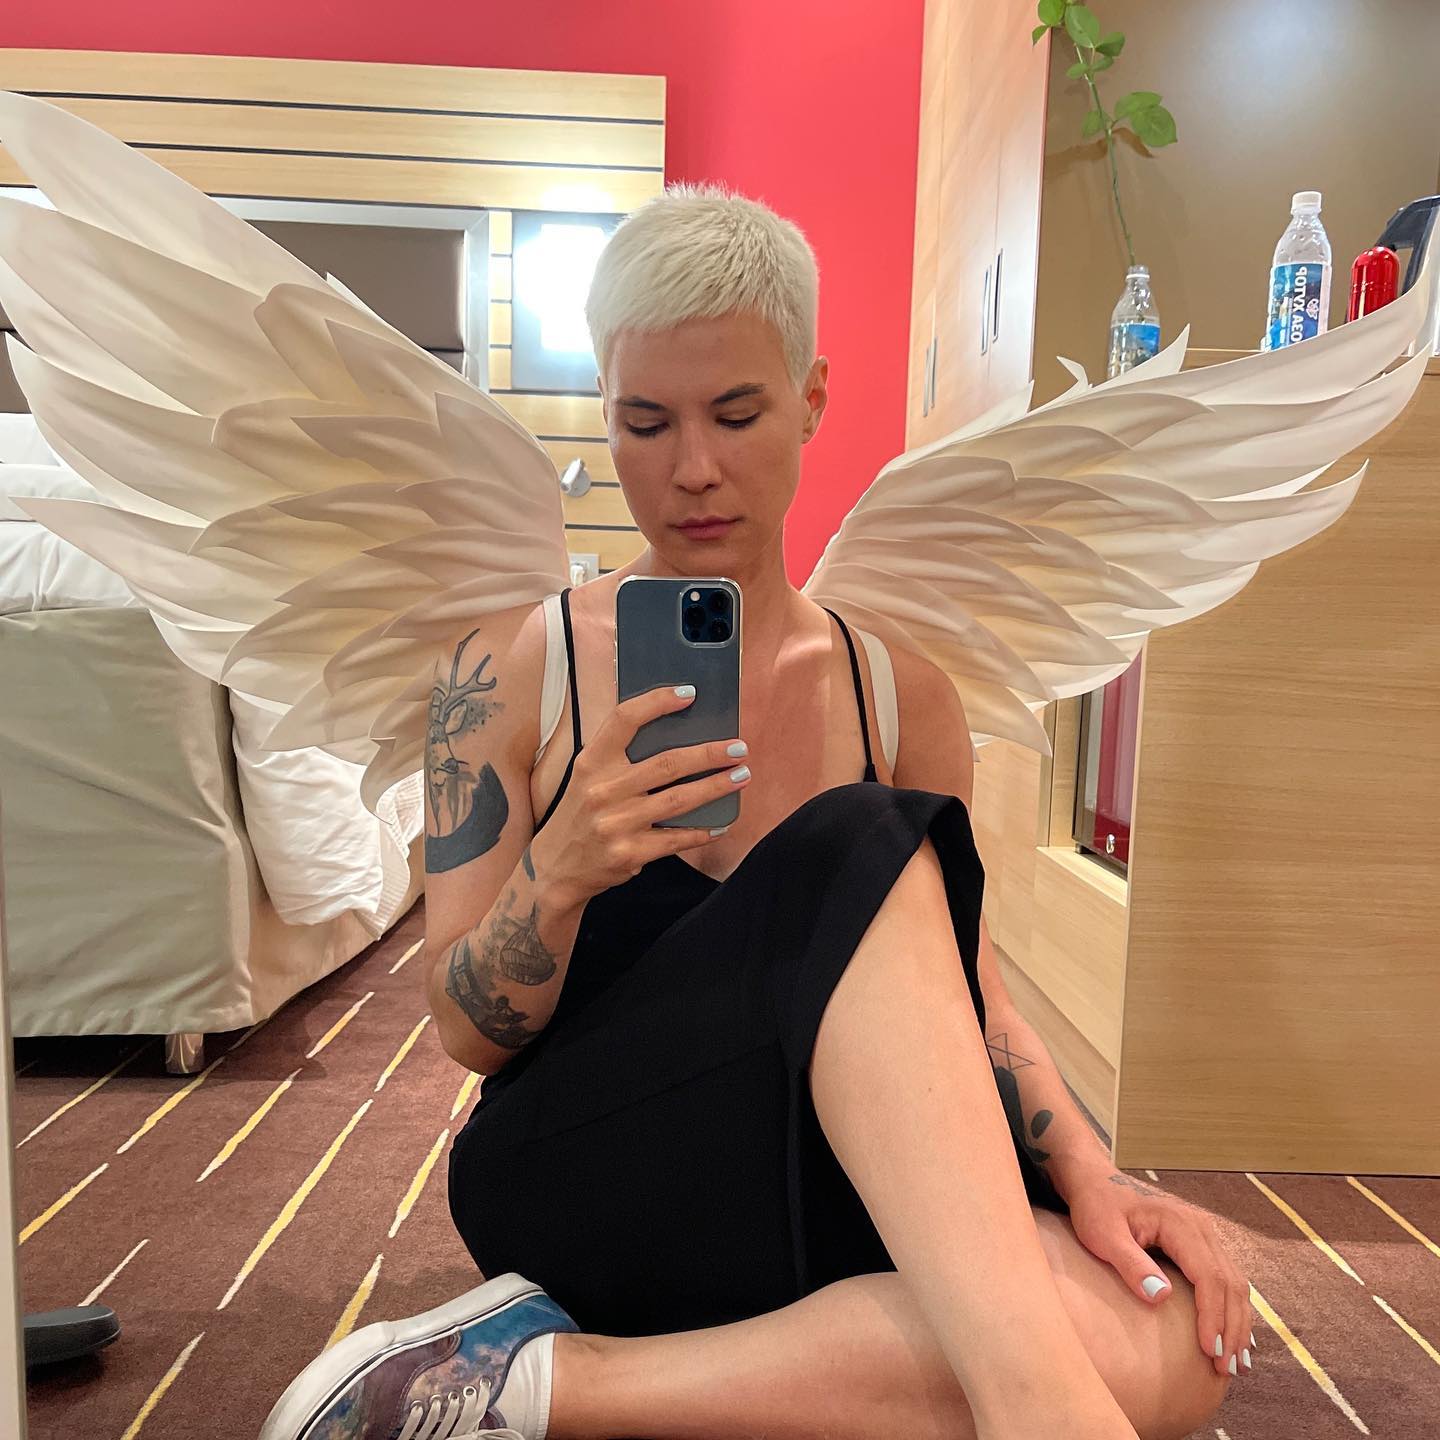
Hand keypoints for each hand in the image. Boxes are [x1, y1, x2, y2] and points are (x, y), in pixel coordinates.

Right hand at [528, 684, 750, 904]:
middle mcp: (602, 789)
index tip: (690, 694)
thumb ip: (620, 756)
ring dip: (716, 787)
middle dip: (709, 753)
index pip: (625, 719)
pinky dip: (702, 831)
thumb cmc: (582, 813)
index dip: (658, 702)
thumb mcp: (588, 777)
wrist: (555, 867)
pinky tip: (721, 823)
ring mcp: (616, 823)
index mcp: (591, 761)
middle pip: (667, 763)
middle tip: (739, 748)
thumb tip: (678, 732)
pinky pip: (676, 838)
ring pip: (679, 800)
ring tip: (741, 776)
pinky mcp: (629, 853)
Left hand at [1062, 1166, 1254, 1377]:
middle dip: (1231, 1329)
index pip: (1209, 1276)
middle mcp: (1201, 1226)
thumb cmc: (1096, 1207)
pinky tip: (1232, 1338)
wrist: (1094, 1182)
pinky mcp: (1201, 1244)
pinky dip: (1232, 1310)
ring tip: (1235, 1363)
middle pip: (1230, 1284)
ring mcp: (1204, 1234)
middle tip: (1226, 1369)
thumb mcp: (1102, 1234)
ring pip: (1235, 1284)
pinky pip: (1225, 1280)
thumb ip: (1130, 1264)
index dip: (1212, 1317)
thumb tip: (1162, 1297)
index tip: (1210, 1351)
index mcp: (1180, 1223)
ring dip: (1238, 1324)